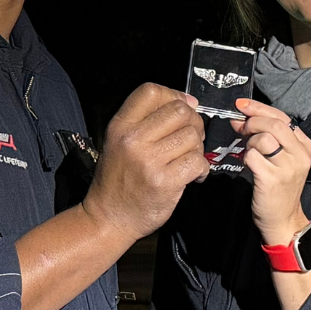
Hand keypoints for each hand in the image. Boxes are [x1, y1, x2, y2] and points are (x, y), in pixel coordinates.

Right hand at [83, 84, 208, 244]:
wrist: (108, 218)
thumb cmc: (117, 180)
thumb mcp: (118, 142)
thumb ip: (146, 120)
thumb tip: (188, 102)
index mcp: (120, 126)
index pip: (151, 91)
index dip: (174, 95)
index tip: (183, 108)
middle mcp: (133, 140)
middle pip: (179, 111)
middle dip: (193, 122)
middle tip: (190, 137)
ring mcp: (149, 161)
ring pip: (192, 137)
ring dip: (197, 148)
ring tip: (187, 159)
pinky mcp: (165, 182)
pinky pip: (197, 162)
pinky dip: (202, 168)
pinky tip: (193, 175)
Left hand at [232, 98, 310, 245]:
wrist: (283, 219)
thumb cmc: (279, 188)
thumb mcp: (282, 160)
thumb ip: (268, 137)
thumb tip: (242, 118)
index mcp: (304, 146)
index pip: (282, 117)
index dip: (259, 108)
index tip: (242, 106)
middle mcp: (300, 155)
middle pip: (274, 124)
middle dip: (252, 122)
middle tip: (240, 128)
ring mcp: (288, 167)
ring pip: (263, 138)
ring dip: (249, 143)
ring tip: (250, 154)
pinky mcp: (273, 179)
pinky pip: (253, 157)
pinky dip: (246, 158)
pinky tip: (249, 166)